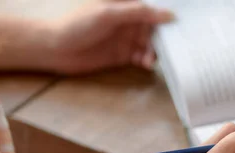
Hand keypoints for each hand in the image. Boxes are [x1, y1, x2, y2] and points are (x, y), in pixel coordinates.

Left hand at [48, 0, 173, 74]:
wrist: (55, 49)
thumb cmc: (78, 24)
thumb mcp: (110, 14)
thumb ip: (139, 13)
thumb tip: (168, 15)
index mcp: (124, 3)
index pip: (151, 8)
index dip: (165, 16)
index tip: (179, 26)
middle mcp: (127, 19)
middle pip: (154, 27)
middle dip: (161, 37)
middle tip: (168, 48)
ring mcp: (125, 37)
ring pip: (149, 43)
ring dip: (154, 51)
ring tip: (150, 59)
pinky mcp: (122, 55)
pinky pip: (141, 56)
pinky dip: (146, 60)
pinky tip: (145, 64)